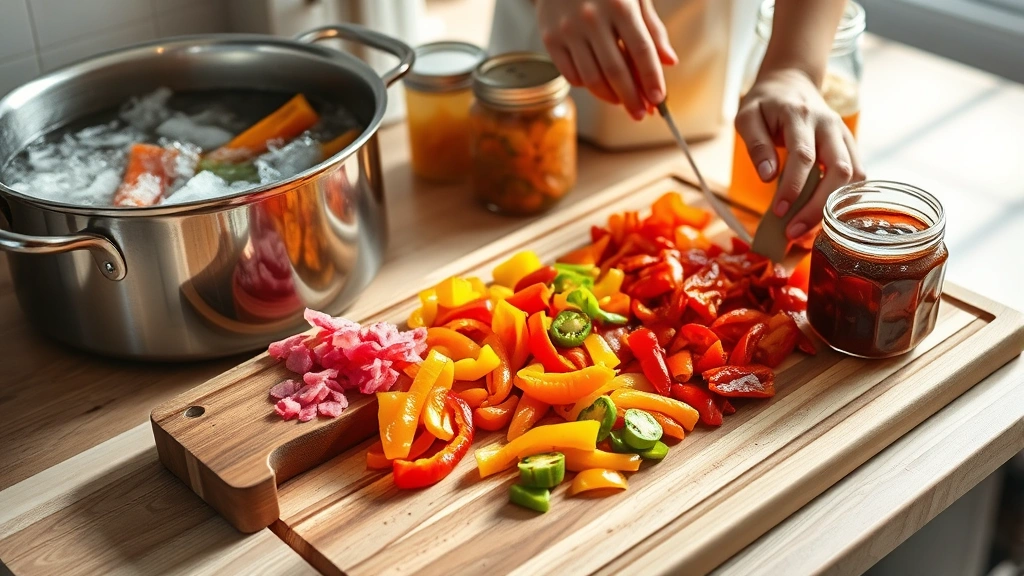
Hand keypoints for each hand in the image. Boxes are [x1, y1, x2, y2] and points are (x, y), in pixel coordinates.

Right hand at [535, 0, 677, 119]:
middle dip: (632, 98)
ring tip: (622, 102)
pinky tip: (599, 85)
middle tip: (641, 114)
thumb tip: (670, 61)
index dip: (652, 79)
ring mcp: (568, 30)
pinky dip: (587, 86)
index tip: (659, 100)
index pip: (641, 51)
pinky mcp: (550, 39)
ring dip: (610, 97)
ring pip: (592, 78)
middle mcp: (592, 19)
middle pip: (616, 71)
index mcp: (620, 5)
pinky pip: (571, 75)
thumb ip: (652, 28)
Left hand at [735, 68, 864, 238]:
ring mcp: (843, 136)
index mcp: (801, 116)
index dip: (793, 187)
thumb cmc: (765, 103)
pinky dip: (843, 201)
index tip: (778, 212)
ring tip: (806, 231)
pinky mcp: (849, 147)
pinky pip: (857, 177)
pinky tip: (821, 218)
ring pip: (854, 177)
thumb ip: (756, 145)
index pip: (804, 156)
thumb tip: (769, 177)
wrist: (791, 82)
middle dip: (817, 206)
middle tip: (793, 231)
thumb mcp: (748, 116)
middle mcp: (829, 125)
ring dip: (833, 208)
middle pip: (838, 170)